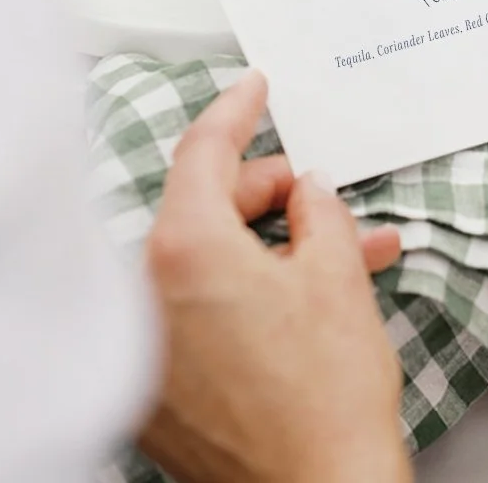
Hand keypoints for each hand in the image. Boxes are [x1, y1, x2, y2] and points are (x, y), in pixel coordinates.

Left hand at [141, 71, 408, 482]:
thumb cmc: (325, 400)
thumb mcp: (338, 275)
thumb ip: (320, 211)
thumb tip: (308, 193)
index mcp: (183, 252)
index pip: (202, 152)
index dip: (236, 110)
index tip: (254, 87)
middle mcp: (147, 296)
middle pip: (203, 208)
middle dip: (270, 194)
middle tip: (320, 195)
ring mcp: (146, 351)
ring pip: (206, 264)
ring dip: (270, 250)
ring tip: (342, 255)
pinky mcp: (156, 395)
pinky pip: (198, 315)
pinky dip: (245, 297)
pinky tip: (304, 301)